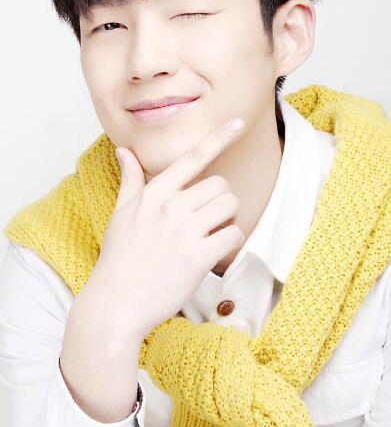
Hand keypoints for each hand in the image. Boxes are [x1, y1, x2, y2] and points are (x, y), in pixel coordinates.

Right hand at [84, 118, 245, 341]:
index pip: (192, 158)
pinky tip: (215, 255)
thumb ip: (130, 181)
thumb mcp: (121, 214)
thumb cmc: (119, 259)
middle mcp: (170, 207)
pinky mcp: (198, 257)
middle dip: (220, 202)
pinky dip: (231, 245)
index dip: (219, 137)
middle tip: (205, 223)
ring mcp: (184, 231)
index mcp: (153, 193)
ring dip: (228, 221)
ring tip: (209, 237)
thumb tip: (123, 150)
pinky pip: (234, 235)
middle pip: (221, 185)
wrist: (116, 304)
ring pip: (231, 207)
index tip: (238, 122)